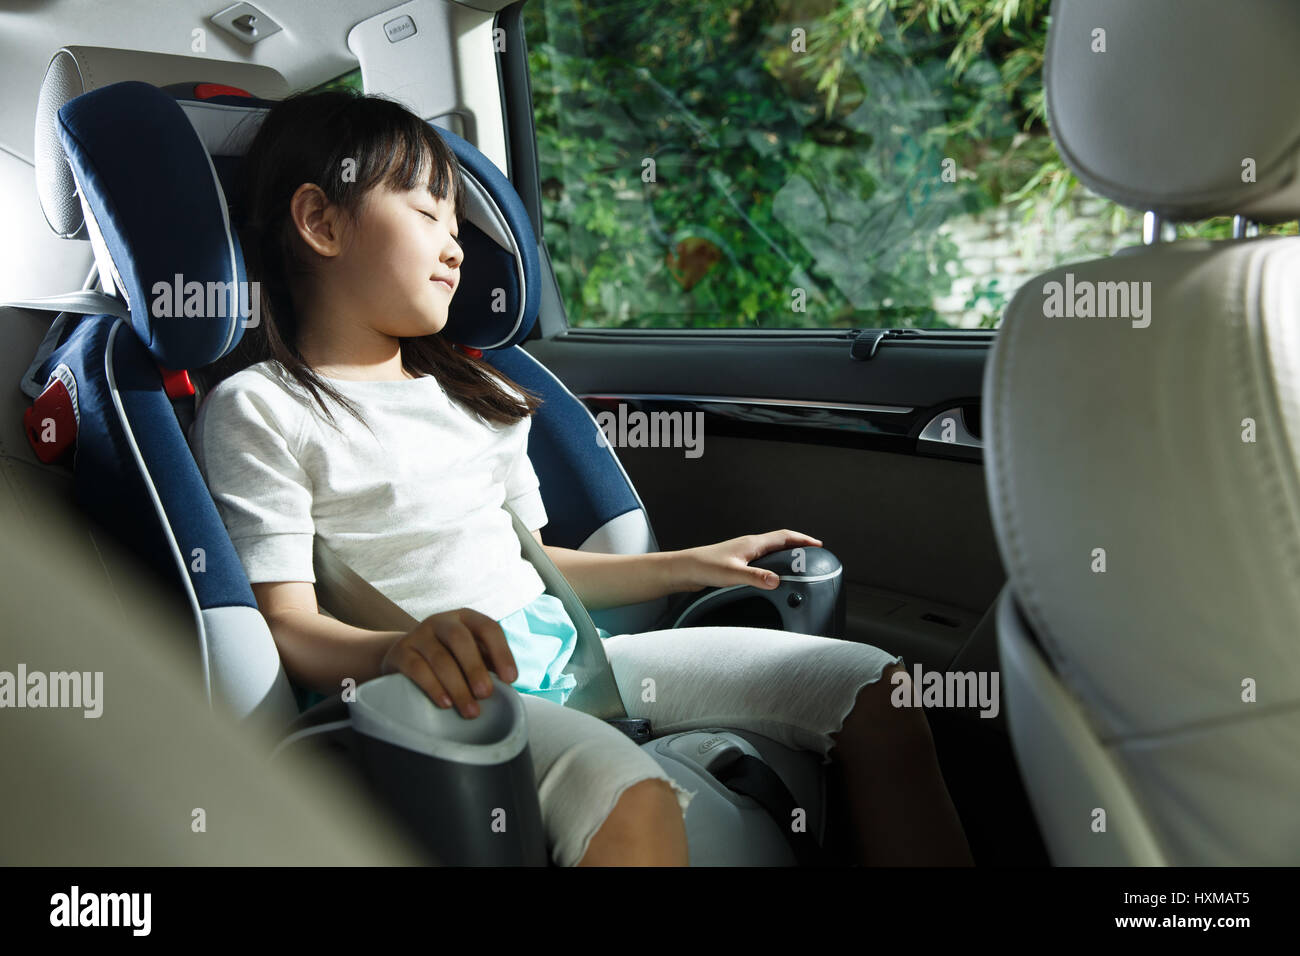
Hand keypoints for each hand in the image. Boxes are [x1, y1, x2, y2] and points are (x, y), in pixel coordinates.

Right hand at [380, 608, 517, 718]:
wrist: (404, 656)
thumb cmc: (448, 658)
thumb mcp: (469, 654)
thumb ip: (486, 665)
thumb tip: (508, 690)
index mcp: (466, 618)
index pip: (488, 628)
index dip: (501, 653)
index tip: (510, 679)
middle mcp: (442, 621)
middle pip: (460, 639)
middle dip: (475, 668)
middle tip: (486, 695)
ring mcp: (418, 634)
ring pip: (439, 658)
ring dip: (457, 686)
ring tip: (470, 710)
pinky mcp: (400, 652)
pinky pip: (417, 669)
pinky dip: (434, 688)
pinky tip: (446, 704)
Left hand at [672, 530, 822, 593]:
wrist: (683, 569)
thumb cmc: (704, 567)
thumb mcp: (733, 574)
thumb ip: (755, 577)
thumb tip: (776, 580)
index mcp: (752, 544)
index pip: (783, 536)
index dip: (802, 539)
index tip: (818, 544)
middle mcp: (749, 546)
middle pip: (780, 541)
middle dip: (798, 546)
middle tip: (813, 555)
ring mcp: (743, 554)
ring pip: (771, 551)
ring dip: (786, 555)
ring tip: (797, 565)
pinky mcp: (737, 564)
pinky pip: (762, 561)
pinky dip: (773, 565)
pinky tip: (773, 576)